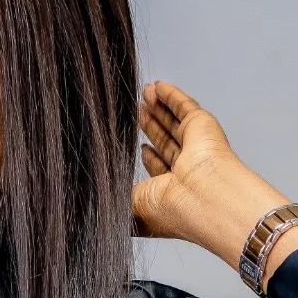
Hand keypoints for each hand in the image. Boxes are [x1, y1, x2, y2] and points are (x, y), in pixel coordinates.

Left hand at [133, 80, 297, 280]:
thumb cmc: (170, 211)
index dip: (149, 158)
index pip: (159, 171)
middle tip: (136, 112)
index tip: (138, 148)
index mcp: (172, 194)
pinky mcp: (201, 126)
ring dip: (158, 108)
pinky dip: (170, 95)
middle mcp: (186, 172)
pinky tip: (157, 86)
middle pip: (166, 143)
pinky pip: (183, 106)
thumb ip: (113, 195)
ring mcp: (196, 148)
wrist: (203, 199)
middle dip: (151, 127)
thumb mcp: (128, 207)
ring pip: (173, 123)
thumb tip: (94, 196)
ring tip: (142, 94)